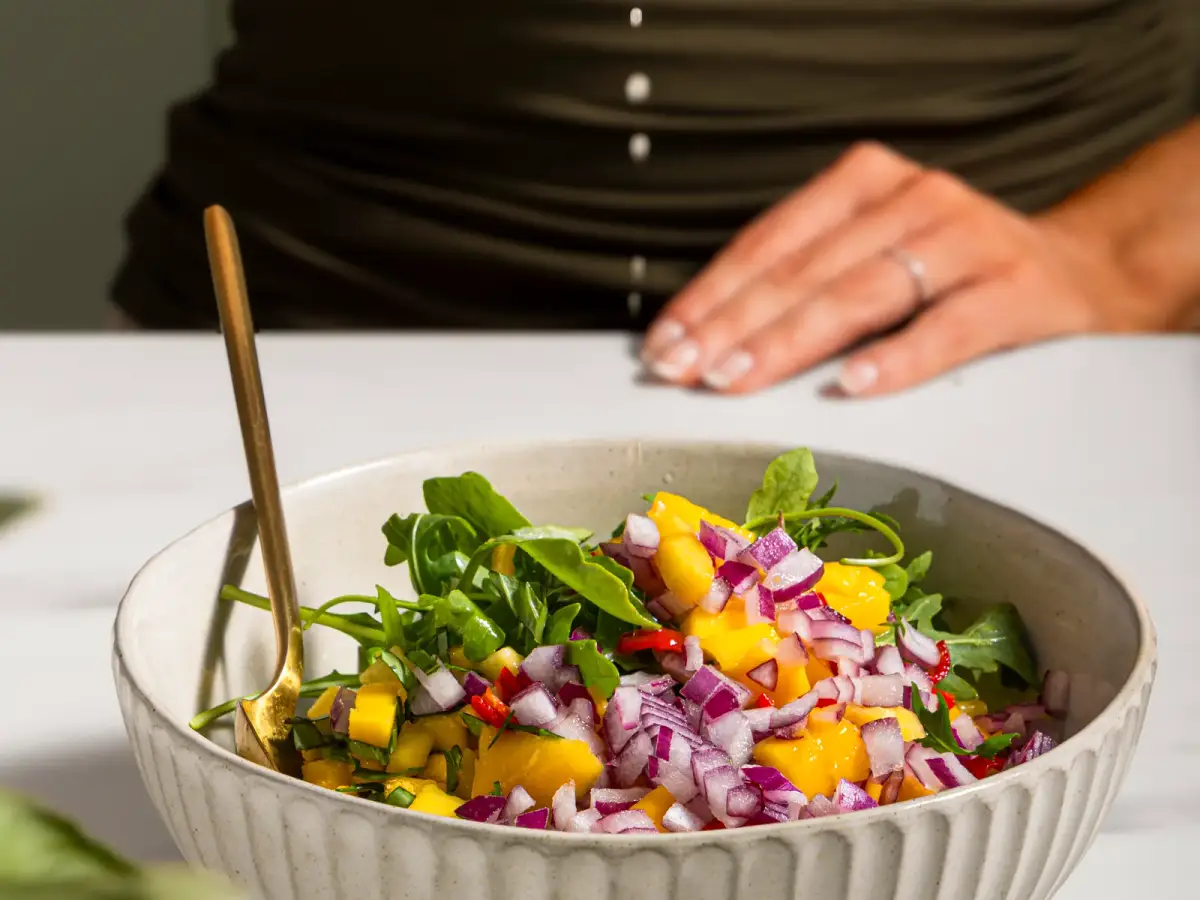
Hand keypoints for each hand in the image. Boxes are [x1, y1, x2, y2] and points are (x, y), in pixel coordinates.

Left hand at [640, 142, 1168, 395]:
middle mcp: (910, 199)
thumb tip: (708, 337)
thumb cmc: (951, 274)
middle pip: (803, 269)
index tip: (663, 345)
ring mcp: (964, 238)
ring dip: (789, 341)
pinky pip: (947, 326)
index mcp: (864, 183)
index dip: (709, 295)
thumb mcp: (872, 253)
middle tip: (682, 371)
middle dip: (731, 325)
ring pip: (860, 293)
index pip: (768, 242)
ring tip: (737, 377)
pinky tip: (853, 384)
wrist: (1078, 272)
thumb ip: (806, 280)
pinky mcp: (1014, 289)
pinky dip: (898, 357)